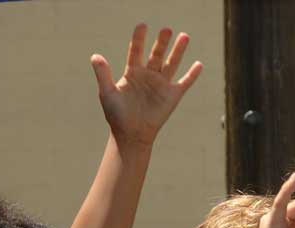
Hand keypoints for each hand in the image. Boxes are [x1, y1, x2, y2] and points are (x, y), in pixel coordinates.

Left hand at [91, 23, 202, 146]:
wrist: (131, 135)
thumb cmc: (117, 115)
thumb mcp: (107, 93)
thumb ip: (103, 74)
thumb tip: (95, 56)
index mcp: (132, 73)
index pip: (136, 51)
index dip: (139, 39)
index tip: (142, 26)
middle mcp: (148, 75)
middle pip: (156, 54)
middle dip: (162, 42)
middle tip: (166, 29)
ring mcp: (161, 85)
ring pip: (172, 63)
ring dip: (178, 51)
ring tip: (184, 36)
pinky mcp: (172, 96)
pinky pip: (184, 82)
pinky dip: (192, 74)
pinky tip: (199, 64)